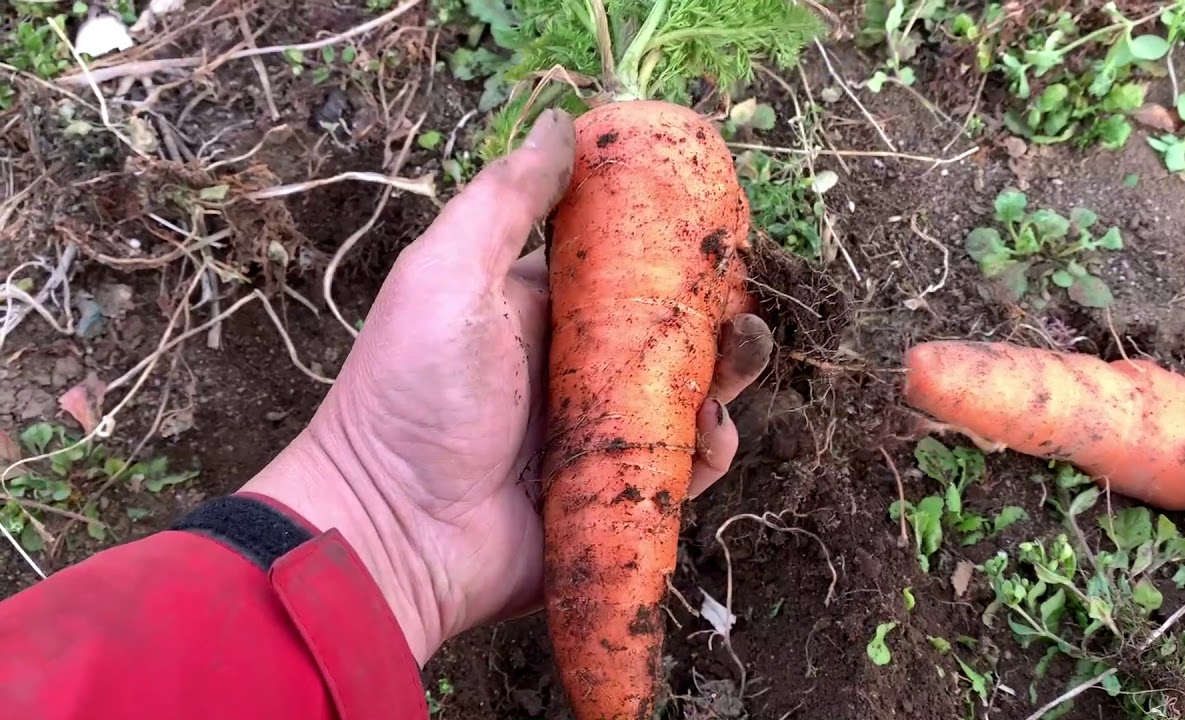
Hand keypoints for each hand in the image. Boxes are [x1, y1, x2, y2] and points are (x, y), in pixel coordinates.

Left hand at [242, 109, 772, 664]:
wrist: (392, 530)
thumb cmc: (411, 393)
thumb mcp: (447, 275)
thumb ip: (506, 201)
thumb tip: (561, 123)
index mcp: (538, 308)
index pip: (622, 265)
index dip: (673, 245)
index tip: (717, 224)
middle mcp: (573, 366)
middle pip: (667, 330)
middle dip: (714, 311)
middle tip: (739, 303)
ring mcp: (596, 431)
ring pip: (685, 394)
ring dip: (725, 372)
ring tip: (741, 353)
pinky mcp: (612, 491)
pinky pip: (680, 466)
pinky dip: (707, 451)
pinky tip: (709, 431)